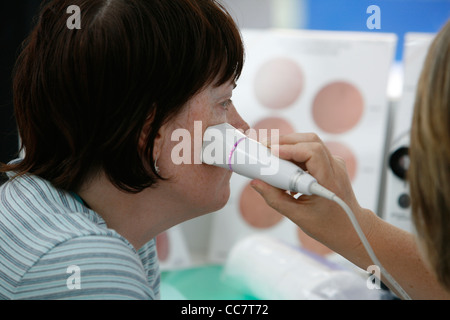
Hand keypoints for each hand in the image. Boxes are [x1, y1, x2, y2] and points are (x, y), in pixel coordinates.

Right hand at [250, 133, 374, 254]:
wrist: (351, 229)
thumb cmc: (329, 226)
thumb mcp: (298, 216)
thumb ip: (275, 199)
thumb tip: (256, 183)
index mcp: (329, 181)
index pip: (313, 152)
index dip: (291, 148)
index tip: (272, 152)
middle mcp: (334, 167)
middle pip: (310, 140)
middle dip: (285, 141)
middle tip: (264, 147)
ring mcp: (334, 164)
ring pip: (310, 142)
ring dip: (289, 145)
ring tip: (270, 154)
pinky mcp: (329, 164)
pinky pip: (310, 151)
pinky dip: (294, 153)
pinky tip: (283, 165)